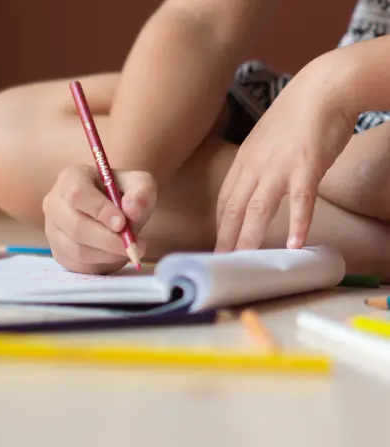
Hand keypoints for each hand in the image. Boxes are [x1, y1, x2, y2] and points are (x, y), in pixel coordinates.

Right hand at [43, 164, 155, 273]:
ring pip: (77, 249)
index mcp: (70, 178)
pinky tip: (113, 255)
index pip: (78, 194)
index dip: (100, 211)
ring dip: (107, 254)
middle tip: (133, 245)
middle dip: (108, 240)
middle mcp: (54, 203)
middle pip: (76, 226)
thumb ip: (141, 192)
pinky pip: (77, 264)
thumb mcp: (138, 184)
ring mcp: (52, 229)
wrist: (109, 212)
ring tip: (127, 249)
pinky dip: (99, 264)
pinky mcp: (57, 251)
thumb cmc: (121, 194)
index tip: (122, 223)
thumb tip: (131, 210)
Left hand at [215, 61, 356, 251]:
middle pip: (235, 209)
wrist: (324, 88)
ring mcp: (280, 167)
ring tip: (246, 261)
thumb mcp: (264, 140)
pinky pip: (300, 201)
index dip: (220, 227)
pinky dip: (298, 223)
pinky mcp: (307, 167)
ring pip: (259, 209)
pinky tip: (296, 244)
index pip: (225, 201)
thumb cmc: (298, 115)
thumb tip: (254, 187)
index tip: (217, 247)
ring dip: (251, 238)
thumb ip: (256, 165)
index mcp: (244, 160)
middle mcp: (255, 166)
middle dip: (227, 239)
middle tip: (222, 264)